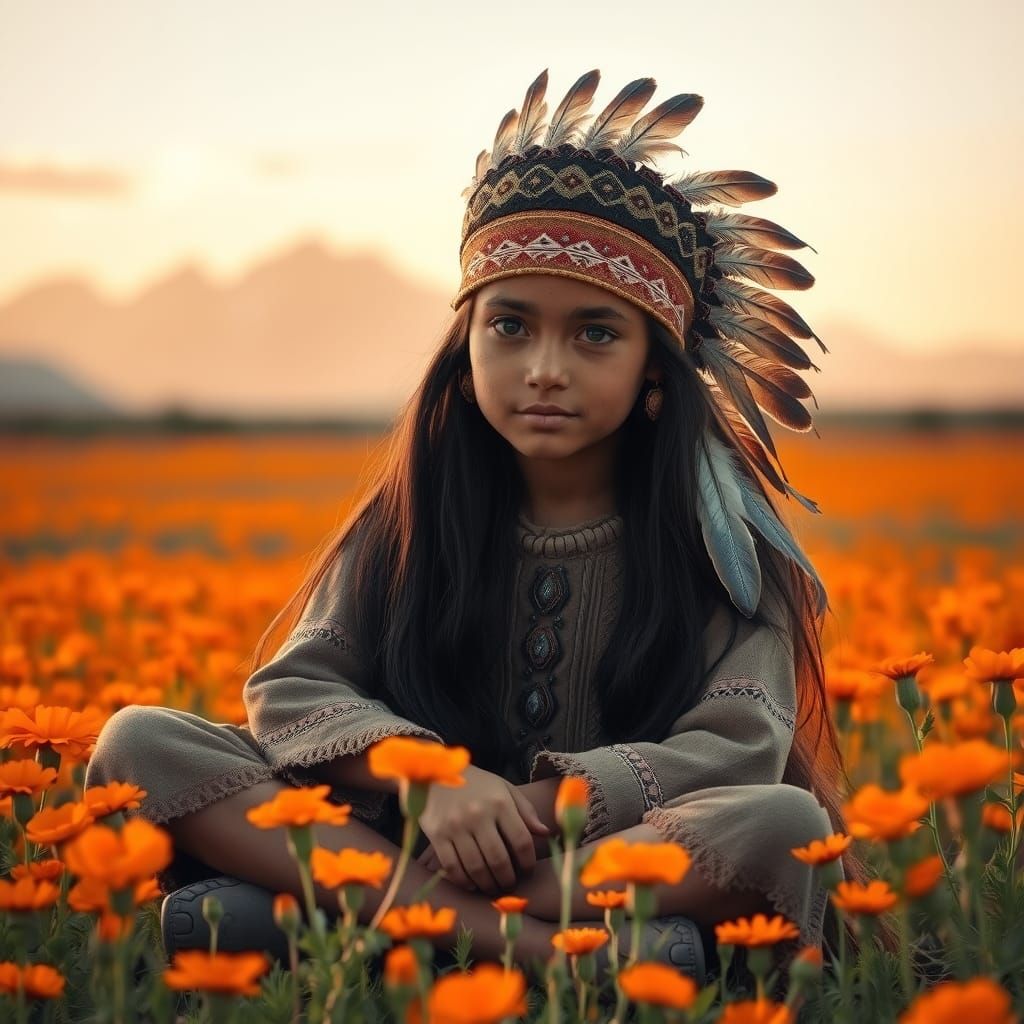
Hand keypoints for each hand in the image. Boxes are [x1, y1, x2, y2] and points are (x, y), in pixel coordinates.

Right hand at [413, 765, 550, 893]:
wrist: (437, 772)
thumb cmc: (478, 784)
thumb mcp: (505, 789)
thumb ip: (526, 811)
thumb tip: (545, 833)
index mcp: (500, 802)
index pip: (521, 841)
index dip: (528, 862)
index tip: (528, 870)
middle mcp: (478, 814)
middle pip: (498, 859)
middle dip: (507, 878)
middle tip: (510, 884)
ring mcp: (455, 825)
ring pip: (476, 867)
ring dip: (487, 884)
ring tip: (493, 887)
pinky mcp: (436, 834)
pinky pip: (452, 866)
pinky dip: (464, 881)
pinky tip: (472, 884)